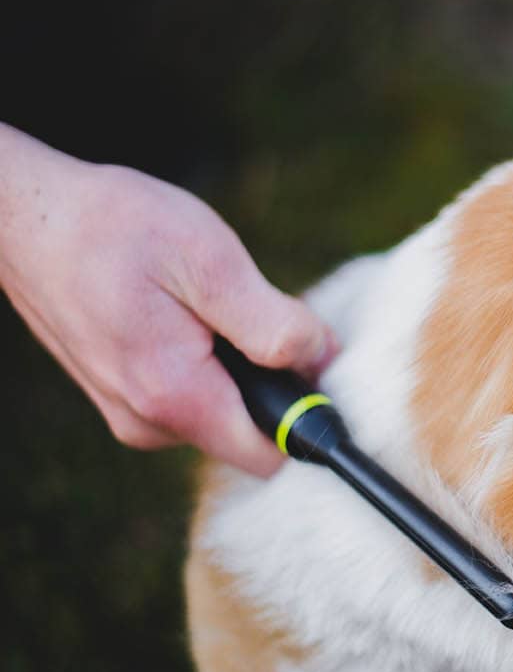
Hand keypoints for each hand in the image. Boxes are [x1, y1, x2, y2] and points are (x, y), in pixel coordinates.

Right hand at [0, 124, 335, 475]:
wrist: (24, 215)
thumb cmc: (112, 227)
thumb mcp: (210, 262)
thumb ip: (273, 324)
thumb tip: (324, 361)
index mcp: (175, 398)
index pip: (271, 456)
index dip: (310, 420)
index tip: (321, 372)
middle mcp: (149, 424)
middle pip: (251, 431)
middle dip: (274, 381)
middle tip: (254, 310)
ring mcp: (131, 414)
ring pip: (223, 411)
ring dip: (238, 365)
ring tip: (206, 301)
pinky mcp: (123, 397)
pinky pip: (193, 395)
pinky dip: (207, 359)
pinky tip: (183, 310)